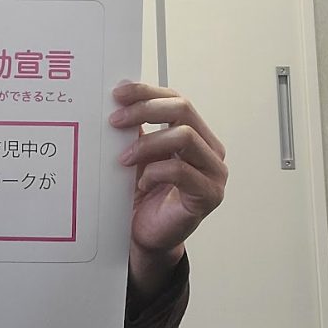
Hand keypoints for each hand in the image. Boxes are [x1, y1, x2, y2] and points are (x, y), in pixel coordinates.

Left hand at [109, 82, 227, 296]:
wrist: (145, 236)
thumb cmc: (142, 196)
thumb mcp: (135, 155)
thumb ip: (133, 130)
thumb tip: (115, 101)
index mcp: (195, 134)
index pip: (175, 99)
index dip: (147, 92)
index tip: (118, 93)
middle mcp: (209, 149)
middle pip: (183, 109)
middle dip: (145, 109)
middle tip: (115, 120)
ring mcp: (213, 172)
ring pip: (185, 136)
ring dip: (147, 143)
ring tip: (123, 158)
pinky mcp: (208, 195)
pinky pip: (183, 171)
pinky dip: (157, 171)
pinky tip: (142, 181)